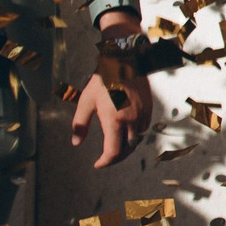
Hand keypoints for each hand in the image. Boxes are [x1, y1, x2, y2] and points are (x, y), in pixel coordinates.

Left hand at [73, 11, 152, 167]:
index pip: (113, 152)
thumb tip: (76, 142)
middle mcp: (131, 121)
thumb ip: (80, 125)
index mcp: (114, 121)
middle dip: (116, 157)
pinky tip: (127, 132)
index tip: (98, 164)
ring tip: (116, 147)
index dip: (105, 162)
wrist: (124, 60)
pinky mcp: (149, 108)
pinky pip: (144, 128)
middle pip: (127, 150)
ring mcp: (142, 114)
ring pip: (137, 140)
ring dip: (127, 147)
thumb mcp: (85, 102)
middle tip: (106, 159)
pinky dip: (135, 135)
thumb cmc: (102, 80)